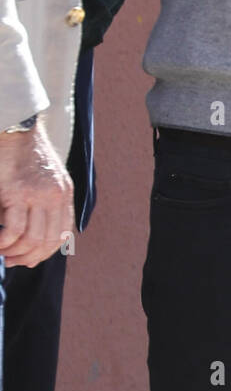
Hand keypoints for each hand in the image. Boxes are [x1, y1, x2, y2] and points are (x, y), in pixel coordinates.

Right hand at [0, 120, 74, 267]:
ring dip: (15, 252)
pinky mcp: (17, 192)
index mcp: (64, 192)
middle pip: (49, 240)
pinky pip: (14, 230)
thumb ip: (44, 202)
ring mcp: (37, 194)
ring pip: (32, 239)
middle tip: (12, 261)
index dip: (46, 252)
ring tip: (2, 252)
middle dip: (29, 257)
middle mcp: (55, 195)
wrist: (15, 129)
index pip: (63, 233)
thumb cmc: (23, 154)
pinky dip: (3, 242)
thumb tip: (31, 239)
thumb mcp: (45, 178)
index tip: (29, 259)